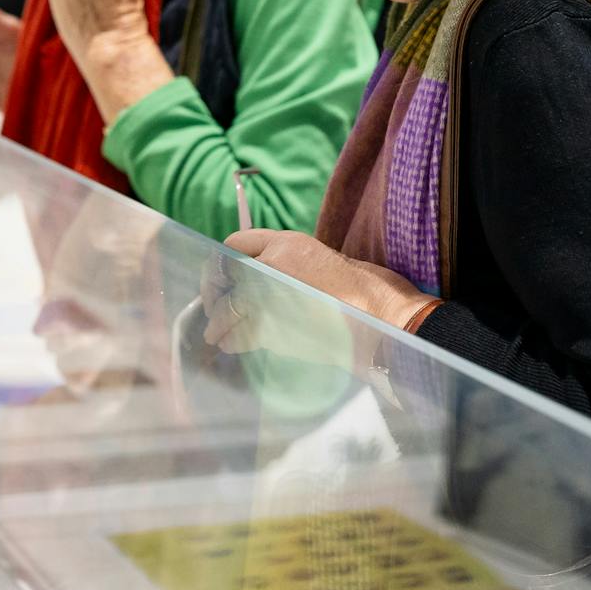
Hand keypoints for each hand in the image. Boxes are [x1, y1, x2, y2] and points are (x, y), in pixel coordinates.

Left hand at [201, 231, 432, 358]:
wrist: (379, 320)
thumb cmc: (358, 291)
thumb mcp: (319, 259)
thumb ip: (286, 262)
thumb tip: (253, 280)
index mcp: (285, 243)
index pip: (235, 244)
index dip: (222, 263)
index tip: (220, 278)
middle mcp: (271, 264)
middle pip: (224, 276)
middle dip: (213, 294)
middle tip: (211, 310)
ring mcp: (267, 296)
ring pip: (226, 309)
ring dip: (218, 324)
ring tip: (215, 335)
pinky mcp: (270, 328)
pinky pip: (238, 335)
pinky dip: (231, 342)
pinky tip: (230, 346)